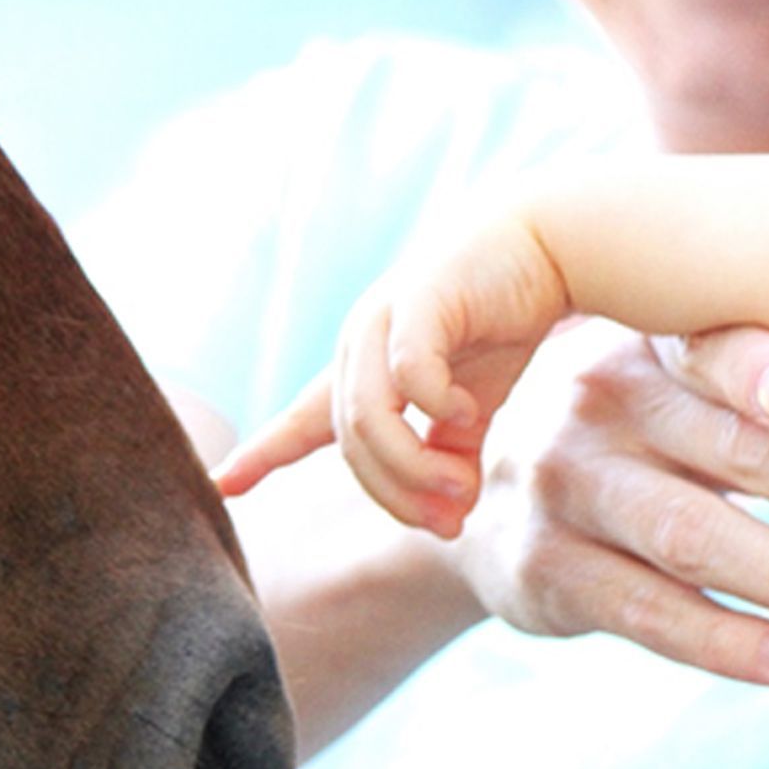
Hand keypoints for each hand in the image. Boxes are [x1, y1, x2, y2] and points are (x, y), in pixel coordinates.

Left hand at [215, 221, 568, 536]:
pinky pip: (408, 372)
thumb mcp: (472, 406)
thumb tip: (450, 521)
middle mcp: (359, 344)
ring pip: (366, 417)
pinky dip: (436, 404)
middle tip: (450, 523)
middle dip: (399, 494)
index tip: (222, 485)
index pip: (303, 420)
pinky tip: (469, 412)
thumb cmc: (501, 323)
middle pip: (351, 443)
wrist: (546, 245)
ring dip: (413, 467)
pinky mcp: (420, 299)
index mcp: (363, 369)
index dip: (263, 454)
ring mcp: (382, 319)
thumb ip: (452, 459)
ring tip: (461, 489)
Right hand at [438, 321, 768, 684]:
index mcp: (646, 340)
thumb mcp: (678, 374)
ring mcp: (561, 483)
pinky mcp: (542, 568)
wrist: (472, 486)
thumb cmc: (637, 421)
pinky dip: (731, 642)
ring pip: (692, 537)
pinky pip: (647, 611)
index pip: (715, 348)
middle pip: (733, 450)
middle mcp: (594, 400)